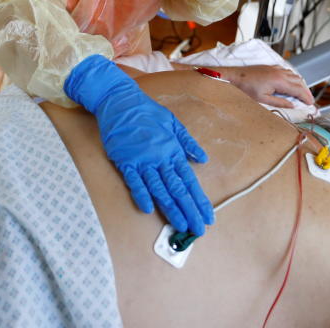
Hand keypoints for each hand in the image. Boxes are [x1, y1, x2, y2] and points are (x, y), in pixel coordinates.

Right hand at [65, 55, 214, 235]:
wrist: (120, 101)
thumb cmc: (147, 111)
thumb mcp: (173, 123)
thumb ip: (187, 143)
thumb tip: (202, 160)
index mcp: (173, 150)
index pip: (189, 181)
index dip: (199, 200)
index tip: (208, 216)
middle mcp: (160, 158)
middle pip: (177, 189)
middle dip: (189, 210)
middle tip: (198, 229)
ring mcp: (142, 160)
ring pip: (159, 189)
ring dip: (170, 208)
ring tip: (180, 225)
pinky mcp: (124, 160)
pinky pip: (134, 181)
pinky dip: (140, 194)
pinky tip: (148, 209)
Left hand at [216, 65, 313, 107]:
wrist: (234, 76)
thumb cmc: (245, 88)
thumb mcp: (262, 99)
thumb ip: (279, 102)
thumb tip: (292, 105)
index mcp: (279, 81)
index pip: (298, 89)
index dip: (306, 97)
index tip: (311, 103)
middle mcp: (279, 73)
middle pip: (299, 81)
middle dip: (305, 91)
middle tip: (309, 100)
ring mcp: (275, 68)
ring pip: (294, 75)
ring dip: (300, 84)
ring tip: (302, 93)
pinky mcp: (270, 67)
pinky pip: (287, 71)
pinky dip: (292, 77)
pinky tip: (291, 82)